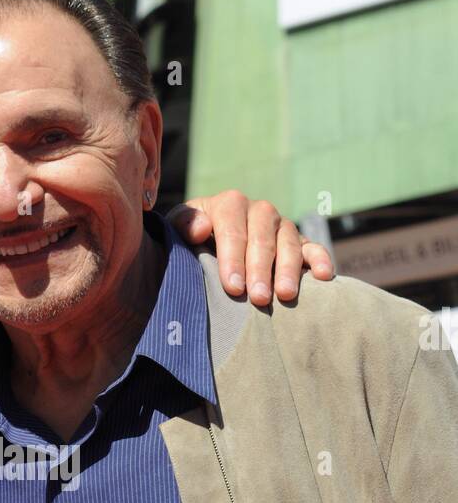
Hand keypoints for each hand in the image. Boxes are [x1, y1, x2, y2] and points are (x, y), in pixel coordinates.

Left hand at [167, 191, 334, 305]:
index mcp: (229, 204)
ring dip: (288, 270)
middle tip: (257, 298)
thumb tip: (201, 229)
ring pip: (289, 244)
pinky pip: (313, 248)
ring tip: (284, 295)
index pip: (232, 228)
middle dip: (260, 270)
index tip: (232, 287)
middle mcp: (259, 211)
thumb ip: (184, 225)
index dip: (232, 258)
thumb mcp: (179, 229)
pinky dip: (321, 259)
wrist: (210, 243)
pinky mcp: (300, 242)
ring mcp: (281, 226)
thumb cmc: (193, 240)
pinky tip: (323, 276)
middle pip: (262, 239)